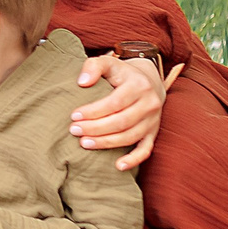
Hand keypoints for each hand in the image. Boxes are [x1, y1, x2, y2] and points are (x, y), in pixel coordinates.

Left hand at [71, 53, 177, 171]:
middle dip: (96, 128)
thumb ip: (94, 66)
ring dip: (106, 143)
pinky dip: (133, 160)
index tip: (74, 116)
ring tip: (84, 143)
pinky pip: (145, 150)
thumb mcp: (109, 62)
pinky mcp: (153, 133)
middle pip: (121, 121)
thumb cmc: (122, 73)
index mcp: (139, 85)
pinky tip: (118, 166)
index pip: (115, 102)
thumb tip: (82, 82)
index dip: (94, 111)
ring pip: (129, 137)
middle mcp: (149, 104)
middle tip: (74, 131)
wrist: (149, 81)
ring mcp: (152, 120)